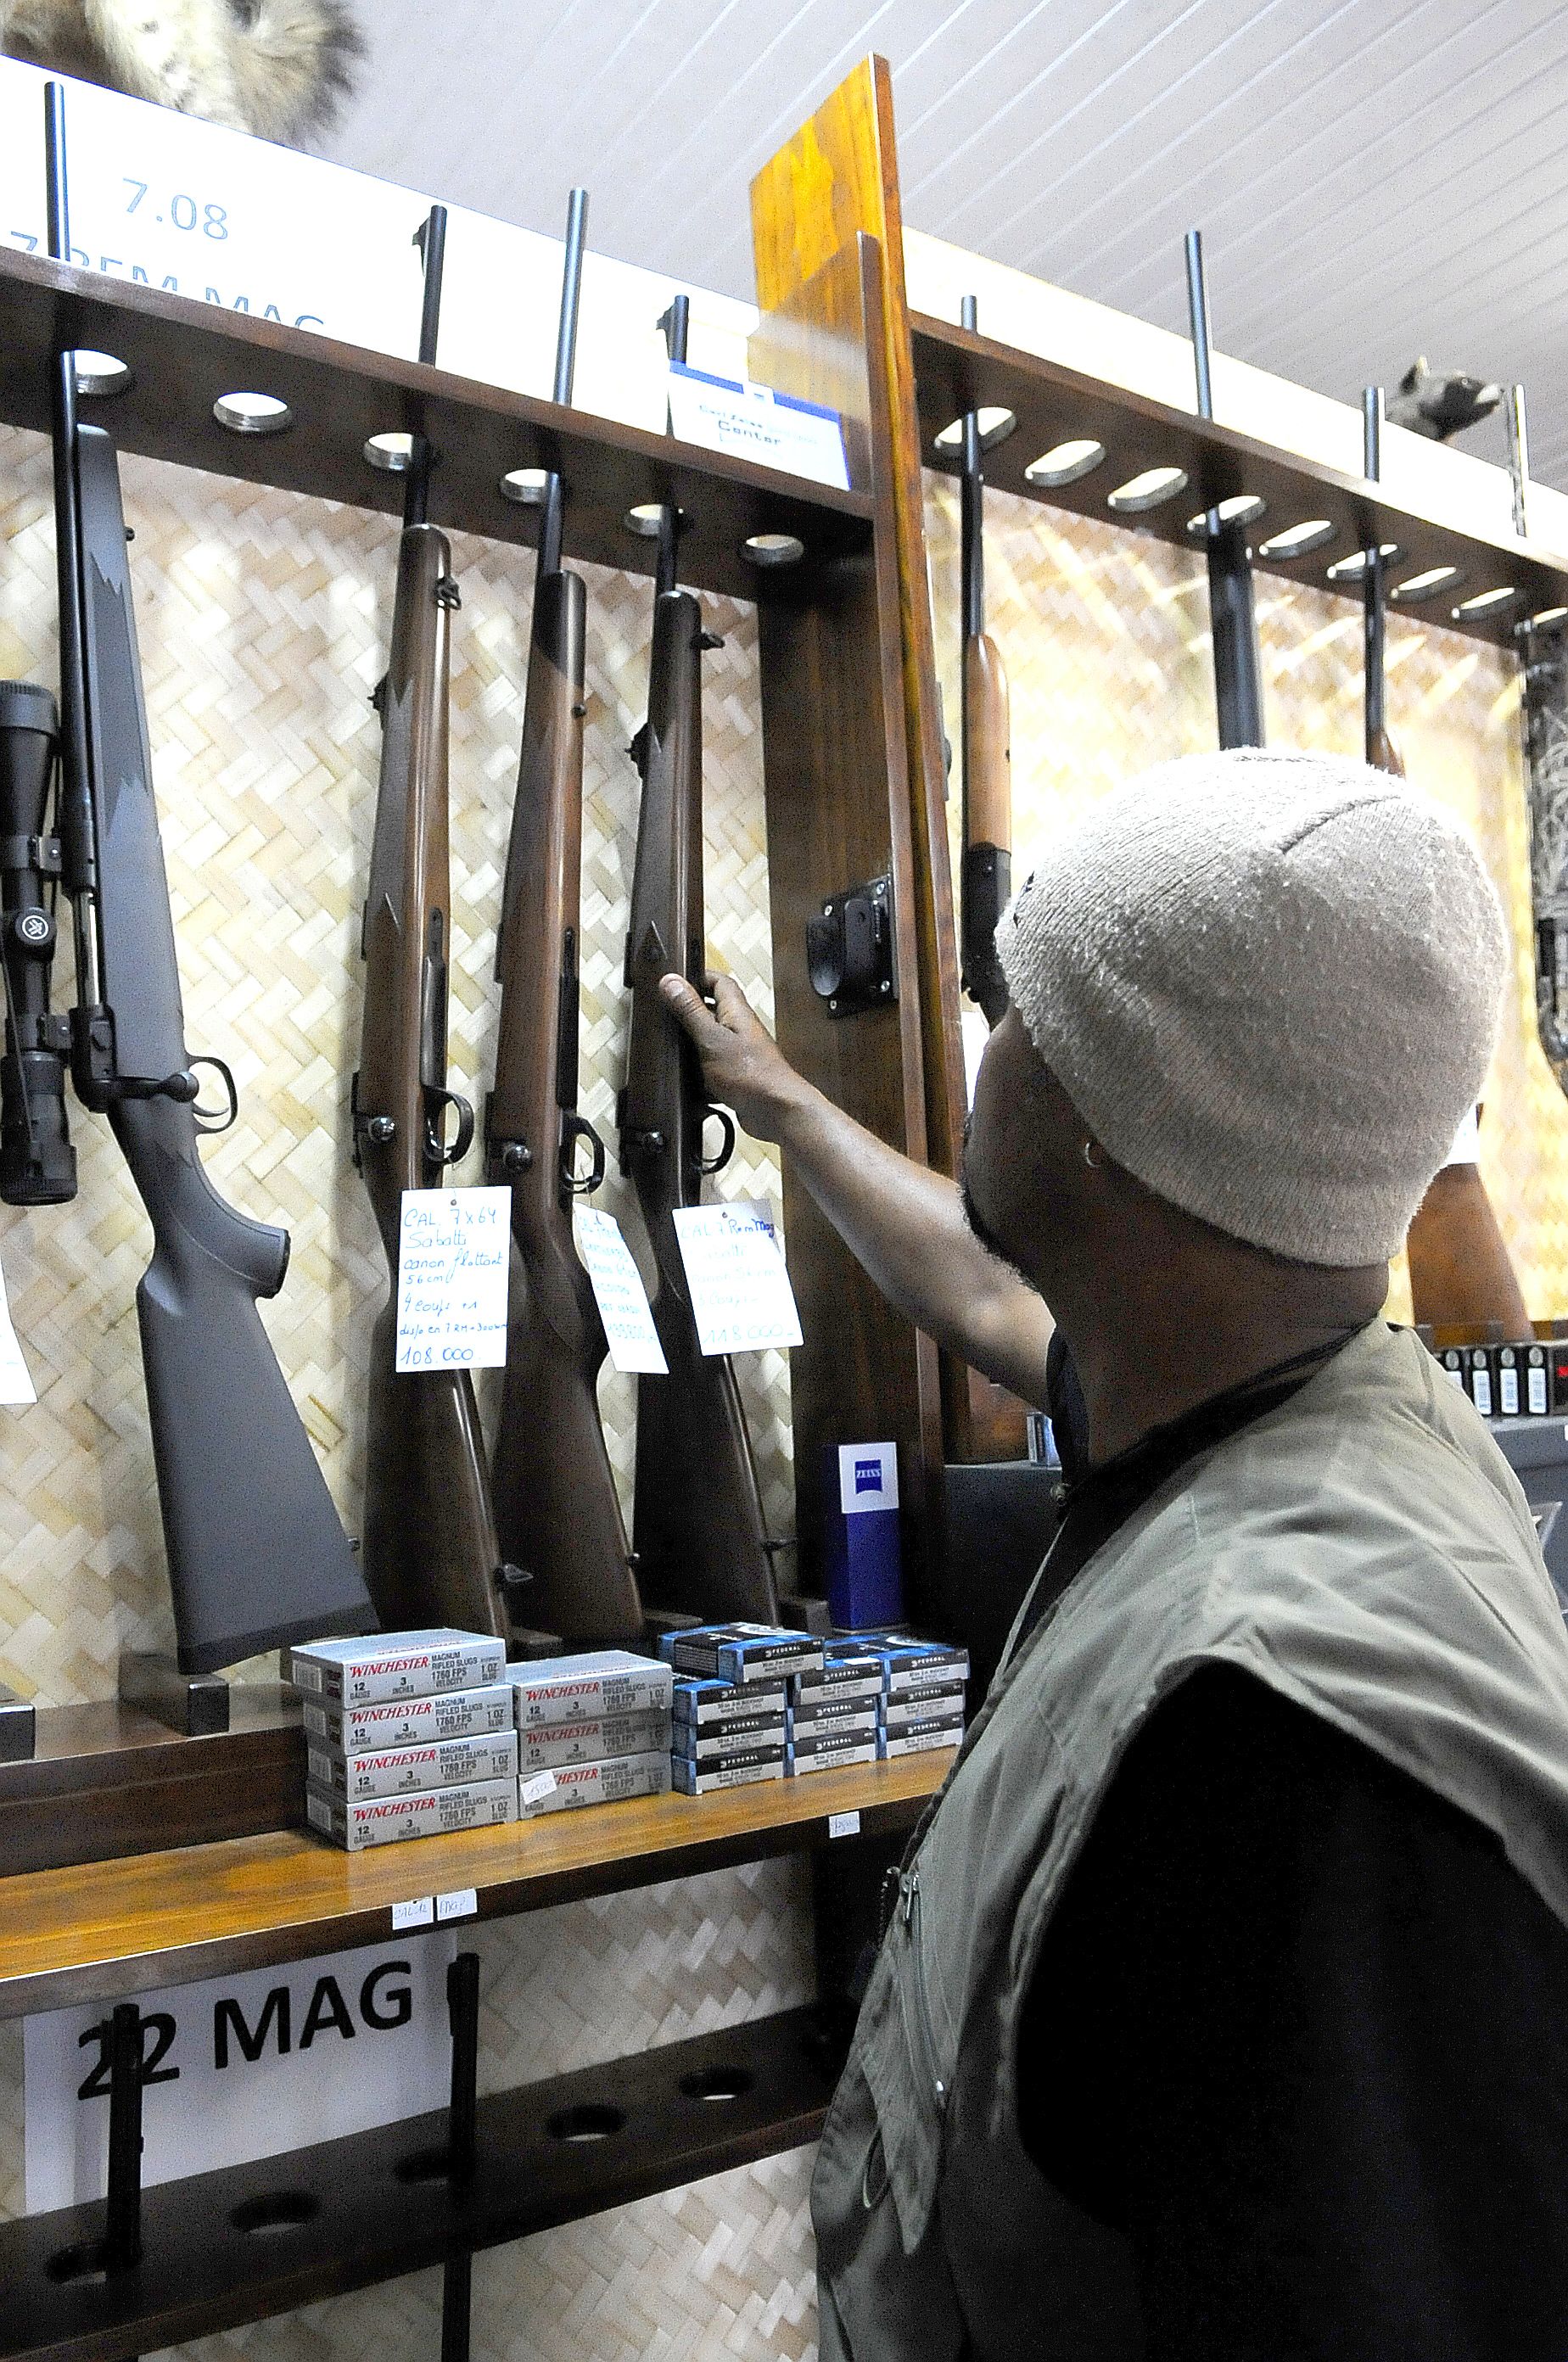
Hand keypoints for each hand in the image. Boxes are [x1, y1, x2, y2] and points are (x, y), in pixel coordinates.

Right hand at [658, 970, 811, 1143]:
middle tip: (667, 1013)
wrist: (776, 1111)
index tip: (675, 982)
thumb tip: (670, 981)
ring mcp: (739, 1054)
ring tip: (671, 1047)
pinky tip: (686, 1080)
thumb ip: (690, 1010)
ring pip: (711, 1040)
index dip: (698, 977)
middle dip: (689, 1011)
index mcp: (736, 1012)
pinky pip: (713, 1067)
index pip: (719, 982)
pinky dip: (699, 1073)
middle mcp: (740, 1029)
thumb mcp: (711, 1038)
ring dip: (692, 1043)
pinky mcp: (737, 1077)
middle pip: (714, 1010)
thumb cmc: (751, 1073)